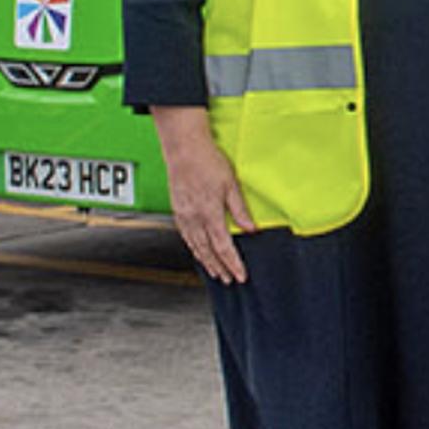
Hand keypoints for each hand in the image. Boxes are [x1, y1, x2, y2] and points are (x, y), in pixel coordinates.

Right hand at [148, 107, 251, 281]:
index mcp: (210, 213)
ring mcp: (184, 215)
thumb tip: (251, 229)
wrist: (184, 148)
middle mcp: (195, 218)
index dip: (233, 264)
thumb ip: (240, 209)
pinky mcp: (178, 210)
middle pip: (208, 251)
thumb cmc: (208, 161)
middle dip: (220, 268)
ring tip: (215, 272)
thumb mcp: (231, 184)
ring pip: (195, 246)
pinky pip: (186, 236)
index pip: (223, 247)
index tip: (240, 275)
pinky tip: (199, 252)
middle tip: (229, 280)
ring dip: (206, 262)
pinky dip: (194, 249)